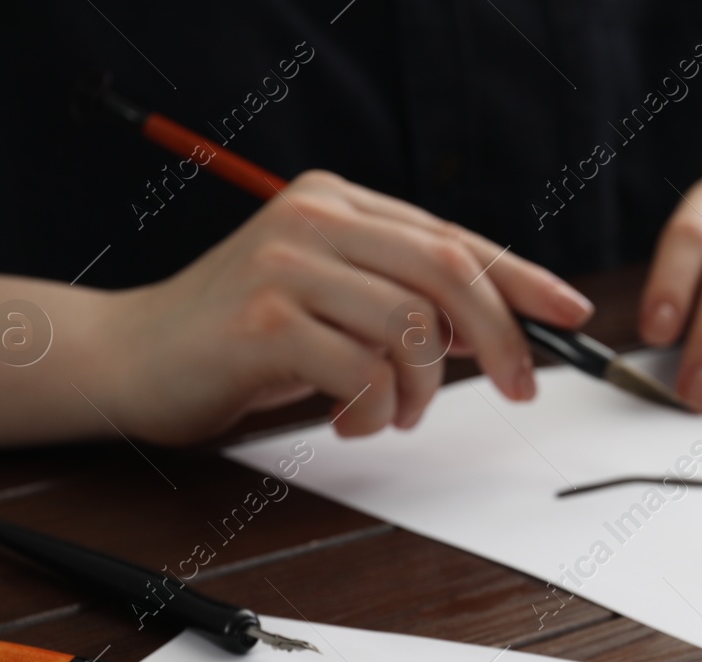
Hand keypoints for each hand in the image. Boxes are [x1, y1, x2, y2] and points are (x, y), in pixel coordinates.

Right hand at [101, 170, 592, 444]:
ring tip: (390, 413)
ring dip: (421, 391)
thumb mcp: (329, 304)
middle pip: (450, 271)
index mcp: (337, 201)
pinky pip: (366, 373)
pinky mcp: (265, 318)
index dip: (523, 279)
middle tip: (519, 389)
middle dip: (501, 339)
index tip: (572, 314)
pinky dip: (374, 412)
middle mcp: (315, 217)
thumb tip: (494, 329)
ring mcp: (287, 262)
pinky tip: (347, 421)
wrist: (129, 360)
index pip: (454, 237)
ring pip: (413, 329)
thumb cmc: (239, 340)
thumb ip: (400, 300)